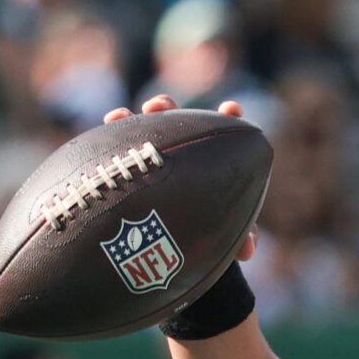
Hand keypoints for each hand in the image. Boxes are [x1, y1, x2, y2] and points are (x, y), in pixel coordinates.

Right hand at [104, 95, 258, 262]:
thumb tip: (248, 251)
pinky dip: (115, 127)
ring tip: (128, 114)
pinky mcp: (129, 162)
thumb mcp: (223, 235)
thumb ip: (239, 237)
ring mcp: (154, 154)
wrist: (165, 249)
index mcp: (211, 160)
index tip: (230, 108)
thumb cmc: (203, 236)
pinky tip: (110, 121)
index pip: (221, 130)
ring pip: (147, 125)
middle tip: (157, 107)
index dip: (228, 117)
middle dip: (166, 109)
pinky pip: (119, 142)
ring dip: (139, 118)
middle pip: (176, 121)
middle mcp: (181, 151)